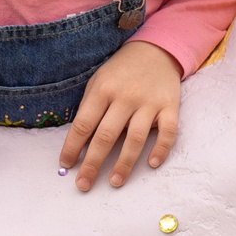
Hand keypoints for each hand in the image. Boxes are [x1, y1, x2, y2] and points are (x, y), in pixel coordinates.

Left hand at [59, 39, 181, 191]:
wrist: (155, 50)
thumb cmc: (120, 71)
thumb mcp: (98, 81)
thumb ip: (89, 108)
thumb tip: (78, 142)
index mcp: (103, 90)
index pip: (83, 124)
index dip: (72, 147)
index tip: (66, 165)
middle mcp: (125, 97)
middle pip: (106, 136)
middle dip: (93, 163)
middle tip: (84, 185)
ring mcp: (149, 103)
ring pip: (136, 138)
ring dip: (124, 163)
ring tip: (114, 182)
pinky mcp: (170, 107)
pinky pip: (168, 132)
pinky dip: (161, 149)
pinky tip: (152, 164)